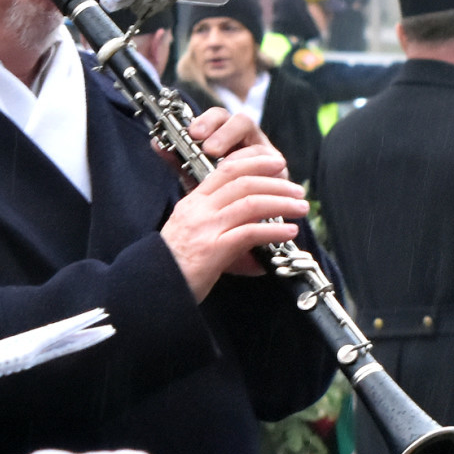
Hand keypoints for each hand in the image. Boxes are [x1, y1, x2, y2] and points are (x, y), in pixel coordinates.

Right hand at [160, 141, 306, 299]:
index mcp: (193, 203)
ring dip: (281, 203)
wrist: (153, 291)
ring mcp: (206, 228)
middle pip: (243, 182)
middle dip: (275, 182)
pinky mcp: (213, 250)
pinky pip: (250, 233)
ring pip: (250, 203)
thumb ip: (218, 228)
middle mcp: (199, 210)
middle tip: (296, 189)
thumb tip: (252, 236)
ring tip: (300, 208)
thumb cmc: (173, 267)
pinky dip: (273, 230)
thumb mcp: (191, 236)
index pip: (226, 170)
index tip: (276, 163)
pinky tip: (289, 232)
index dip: (255, 162)